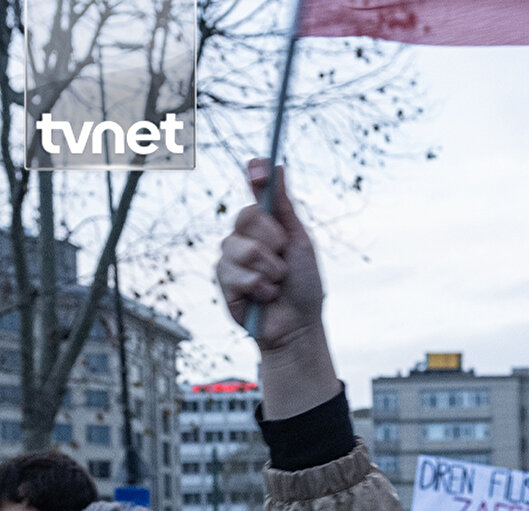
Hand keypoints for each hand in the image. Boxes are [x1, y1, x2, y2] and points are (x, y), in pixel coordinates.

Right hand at [216, 159, 324, 351]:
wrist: (298, 327)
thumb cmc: (304, 287)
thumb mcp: (300, 243)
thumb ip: (285, 207)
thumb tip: (276, 165)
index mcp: (266, 225)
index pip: (256, 193)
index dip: (256, 179)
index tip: (258, 168)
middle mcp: (245, 236)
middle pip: (247, 217)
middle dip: (273, 241)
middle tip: (284, 260)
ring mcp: (231, 257)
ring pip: (241, 248)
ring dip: (268, 270)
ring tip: (276, 284)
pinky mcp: (223, 280)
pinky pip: (234, 272)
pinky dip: (257, 287)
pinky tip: (264, 296)